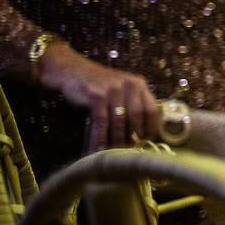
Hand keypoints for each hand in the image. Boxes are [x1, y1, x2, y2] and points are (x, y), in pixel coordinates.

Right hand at [38, 42, 159, 150]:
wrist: (72, 70)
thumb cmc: (100, 85)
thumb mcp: (122, 90)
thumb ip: (134, 104)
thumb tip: (143, 135)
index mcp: (139, 84)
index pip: (152, 109)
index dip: (151, 128)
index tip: (147, 142)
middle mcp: (129, 84)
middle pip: (137, 116)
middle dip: (134, 136)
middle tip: (130, 151)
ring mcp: (113, 89)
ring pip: (119, 121)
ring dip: (117, 140)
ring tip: (115, 154)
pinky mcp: (96, 95)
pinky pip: (101, 122)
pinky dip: (100, 137)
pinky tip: (99, 148)